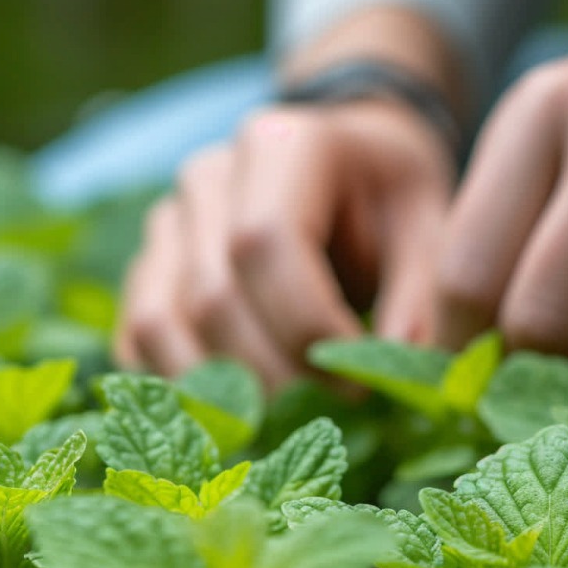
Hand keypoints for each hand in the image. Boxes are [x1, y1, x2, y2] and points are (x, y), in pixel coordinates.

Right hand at [117, 98, 453, 385]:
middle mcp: (210, 175)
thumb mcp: (429, 231)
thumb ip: (421, 296)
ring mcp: (169, 220)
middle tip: (333, 414)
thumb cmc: (390, 202)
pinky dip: (179, 389)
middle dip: (274, 375)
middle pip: (213, 296)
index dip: (306, 327)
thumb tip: (397, 370)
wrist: (348, 169)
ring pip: (163, 325)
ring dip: (222, 394)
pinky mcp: (149, 266)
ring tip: (290, 422)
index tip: (360, 381)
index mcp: (282, 145)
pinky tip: (238, 414)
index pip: (264, 242)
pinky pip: (138, 339)